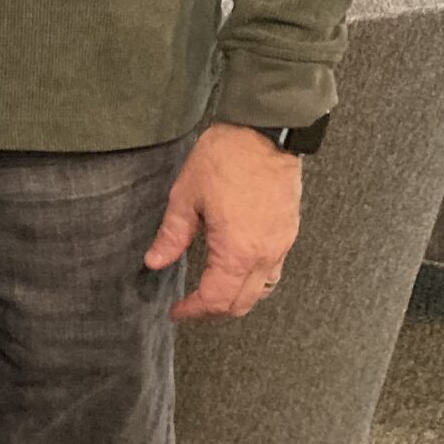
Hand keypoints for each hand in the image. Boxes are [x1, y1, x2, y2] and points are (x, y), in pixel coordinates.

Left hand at [145, 124, 301, 321]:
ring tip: (214, 291)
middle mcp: (264, 255)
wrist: (266, 132)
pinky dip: (254, 280)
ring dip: (238, 299)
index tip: (176, 312)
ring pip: (262, 290)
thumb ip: (172, 234)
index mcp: (236, 251)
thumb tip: (154, 261)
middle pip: (242, 304)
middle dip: (215, 311)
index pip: (215, 299)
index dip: (193, 311)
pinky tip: (237, 268)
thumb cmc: (225, 158)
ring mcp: (281, 245)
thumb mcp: (187, 195)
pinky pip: (273, 270)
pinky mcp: (289, 232)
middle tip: (192, 306)